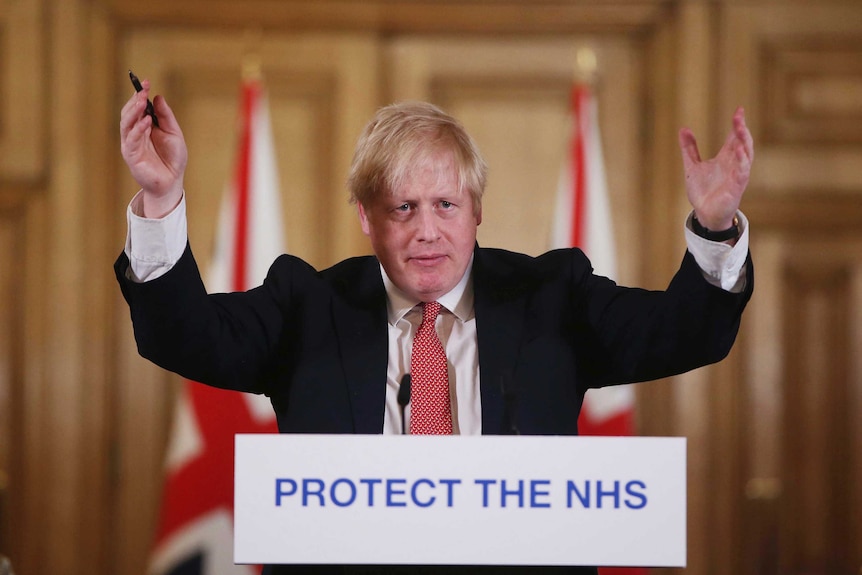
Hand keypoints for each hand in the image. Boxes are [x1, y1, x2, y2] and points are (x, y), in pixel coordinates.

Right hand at [119, 78, 187, 217]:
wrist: (172, 181)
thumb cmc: (173, 158)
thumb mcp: (174, 133)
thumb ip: (165, 116)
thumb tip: (158, 97)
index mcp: (143, 127)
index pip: (137, 107)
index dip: (140, 94)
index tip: (146, 82)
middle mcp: (135, 133)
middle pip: (129, 113)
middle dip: (135, 100)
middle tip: (143, 89)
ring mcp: (131, 144)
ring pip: (127, 124)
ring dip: (133, 111)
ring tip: (141, 101)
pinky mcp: (131, 155)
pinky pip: (132, 139)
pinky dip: (138, 129)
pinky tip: (146, 121)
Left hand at [678, 107, 753, 230]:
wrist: (704, 213)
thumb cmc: (703, 191)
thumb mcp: (692, 166)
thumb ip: (689, 148)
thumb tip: (683, 129)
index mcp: (726, 158)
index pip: (735, 137)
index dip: (737, 124)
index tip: (739, 110)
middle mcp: (734, 164)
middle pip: (743, 142)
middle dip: (741, 129)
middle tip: (738, 116)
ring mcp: (737, 175)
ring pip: (746, 155)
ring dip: (744, 142)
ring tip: (740, 129)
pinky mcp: (736, 187)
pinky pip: (742, 173)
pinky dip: (742, 162)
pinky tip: (740, 151)